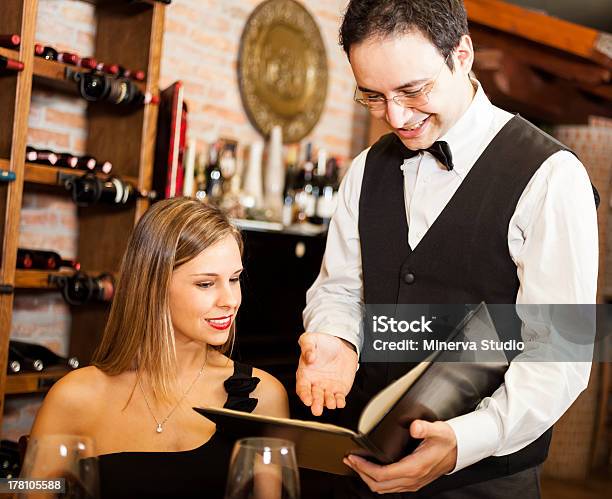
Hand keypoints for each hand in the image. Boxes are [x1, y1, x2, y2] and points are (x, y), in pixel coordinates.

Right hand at [296, 332, 357, 415]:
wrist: (341, 344)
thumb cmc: (323, 343)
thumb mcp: (311, 339)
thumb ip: (307, 346)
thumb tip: (309, 357)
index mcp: (305, 374)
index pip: (302, 388)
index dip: (304, 395)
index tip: (307, 399)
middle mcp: (315, 383)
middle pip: (314, 397)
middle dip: (315, 404)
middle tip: (316, 409)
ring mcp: (327, 387)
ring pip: (326, 399)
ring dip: (328, 403)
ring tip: (330, 403)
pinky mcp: (339, 389)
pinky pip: (339, 397)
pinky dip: (339, 401)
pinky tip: (340, 402)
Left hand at [343, 420, 457, 493]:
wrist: (459, 451)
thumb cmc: (447, 440)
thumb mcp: (438, 430)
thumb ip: (425, 428)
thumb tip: (414, 427)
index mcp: (414, 468)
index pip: (382, 474)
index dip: (364, 468)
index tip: (354, 458)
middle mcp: (411, 479)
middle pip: (378, 484)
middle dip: (361, 473)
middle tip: (350, 460)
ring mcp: (412, 483)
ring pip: (383, 488)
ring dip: (367, 478)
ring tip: (357, 464)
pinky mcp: (413, 482)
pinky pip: (390, 487)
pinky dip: (377, 480)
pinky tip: (372, 470)